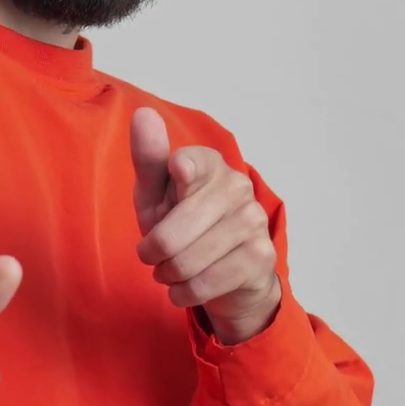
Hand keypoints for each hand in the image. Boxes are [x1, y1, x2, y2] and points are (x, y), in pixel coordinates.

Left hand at [130, 107, 281, 344]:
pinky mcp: (261, 257)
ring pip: (189, 261)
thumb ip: (148, 158)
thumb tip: (143, 113)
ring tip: (170, 270)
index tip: (179, 171)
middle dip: (153, 252)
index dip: (181, 171)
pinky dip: (185, 292)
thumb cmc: (182, 225)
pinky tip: (185, 287)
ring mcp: (253, 222)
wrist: (226, 276)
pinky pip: (206, 283)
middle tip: (152, 255)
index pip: (189, 164)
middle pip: (174, 231)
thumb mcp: (156, 195)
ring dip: (168, 274)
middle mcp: (237, 186)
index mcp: (209, 163)